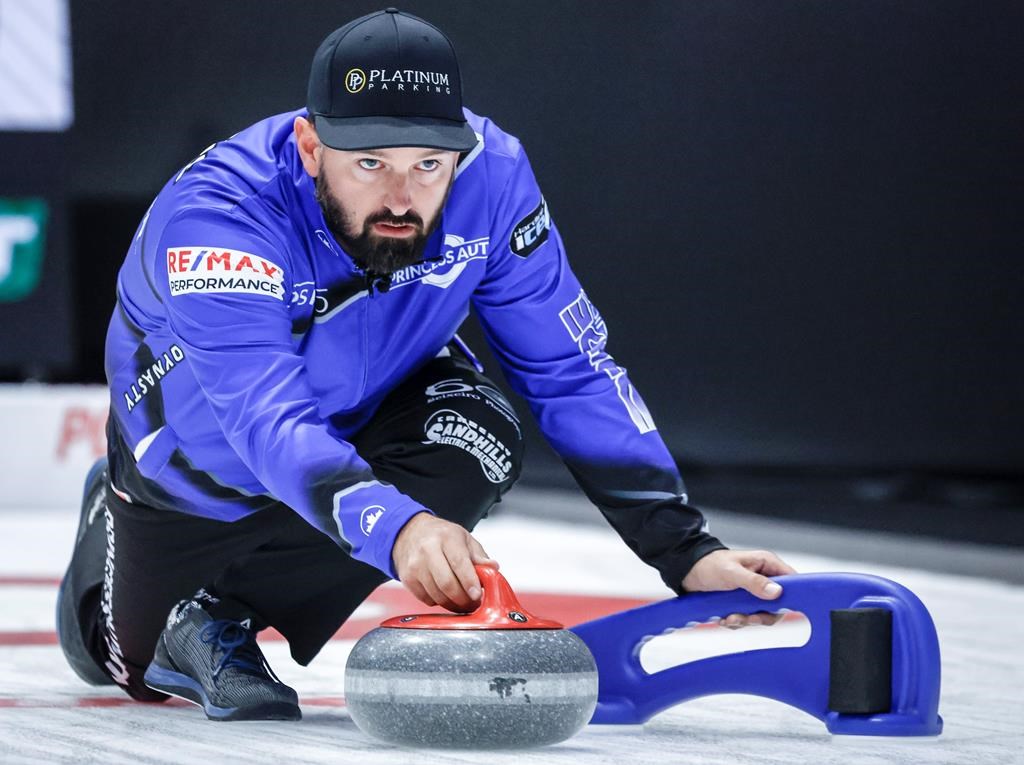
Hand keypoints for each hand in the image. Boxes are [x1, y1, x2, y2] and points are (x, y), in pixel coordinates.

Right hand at [391, 512, 497, 611]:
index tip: (477, 594)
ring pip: (437, 595)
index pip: (459, 563)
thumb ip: (479, 555)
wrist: (410, 532)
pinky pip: (427, 599)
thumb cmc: (440, 535)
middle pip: (447, 584)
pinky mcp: (407, 578)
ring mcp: (415, 565)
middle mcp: (428, 550)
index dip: (469, 582)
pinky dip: (439, 601)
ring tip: (462, 601)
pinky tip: (445, 594)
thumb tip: (492, 568)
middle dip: (463, 599)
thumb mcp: (463, 538)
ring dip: (453, 604)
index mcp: (446, 538)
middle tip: (473, 603)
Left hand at [682, 549, 796, 628]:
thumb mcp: (732, 572)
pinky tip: (725, 618)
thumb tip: (776, 592)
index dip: (790, 596)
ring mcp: (753, 593)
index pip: (792, 581)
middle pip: (777, 605)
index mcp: (766, 564)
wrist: (688, 572)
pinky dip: (737, 622)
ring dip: (746, 620)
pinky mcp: (743, 603)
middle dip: (761, 615)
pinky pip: (748, 619)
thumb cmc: (709, 564)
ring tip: (730, 617)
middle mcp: (763, 579)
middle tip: (747, 617)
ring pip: (762, 615)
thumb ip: (754, 582)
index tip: (778, 608)